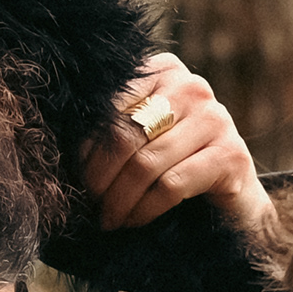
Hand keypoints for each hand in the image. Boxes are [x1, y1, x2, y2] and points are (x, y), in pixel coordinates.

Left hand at [87, 54, 274, 249]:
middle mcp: (193, 87)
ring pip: (146, 163)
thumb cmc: (176, 167)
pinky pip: (171, 185)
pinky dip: (145, 209)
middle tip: (90, 204)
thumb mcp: (142, 138)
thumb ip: (114, 127)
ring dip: (120, 199)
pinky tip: (135, 220)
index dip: (87, 146)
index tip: (76, 177)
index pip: (110, 105)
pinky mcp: (231, 156)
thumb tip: (60, 137)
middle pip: (126, 135)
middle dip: (100, 177)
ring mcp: (216, 119)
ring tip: (109, 219)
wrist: (233, 204)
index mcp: (164, 71)